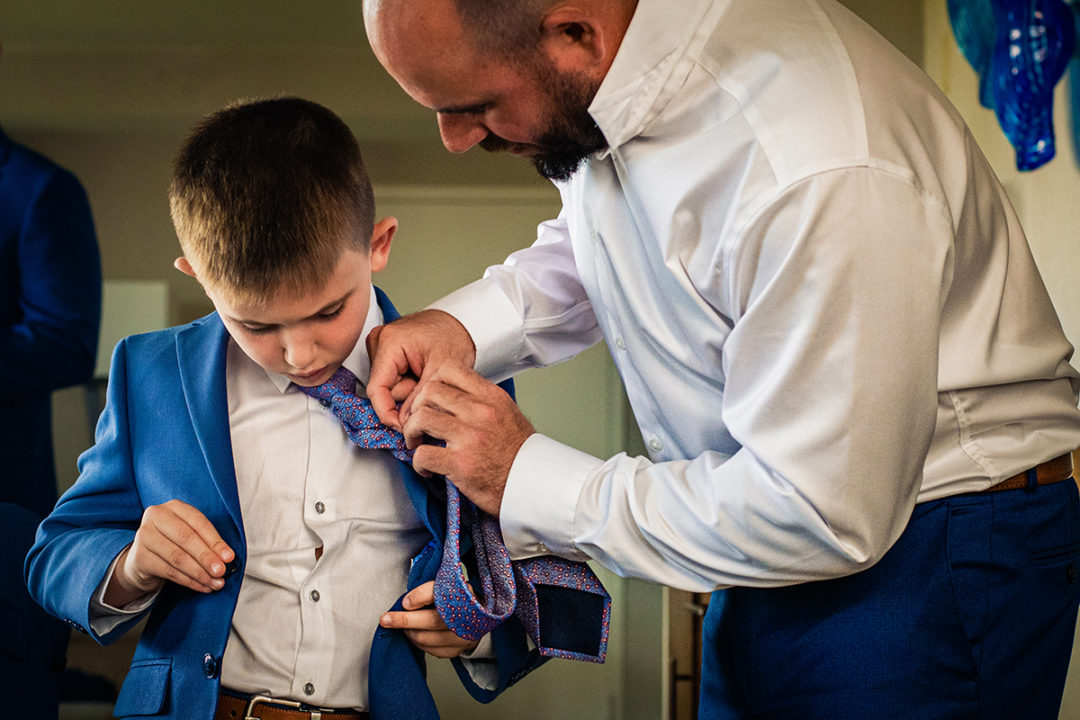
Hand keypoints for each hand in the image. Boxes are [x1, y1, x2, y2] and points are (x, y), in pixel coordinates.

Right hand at [104, 499, 234, 606]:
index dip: (215, 541)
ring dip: (200, 573)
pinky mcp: (139, 557)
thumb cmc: (174, 543)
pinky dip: (189, 581)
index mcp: (174, 507)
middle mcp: (156, 517)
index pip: (198, 522)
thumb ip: (207, 542)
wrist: (145, 559)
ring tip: (215, 583)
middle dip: (206, 557)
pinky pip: (169, 571)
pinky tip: (202, 586)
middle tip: (221, 571)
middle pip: (186, 538)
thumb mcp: (191, 535)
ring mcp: (144, 536)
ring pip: (177, 557)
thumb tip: (227, 558)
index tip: (229, 557)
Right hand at [366, 310, 475, 429]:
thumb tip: (405, 422)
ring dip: (410, 390)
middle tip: (429, 385)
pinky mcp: (388, 353)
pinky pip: (394, 381)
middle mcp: (379, 341)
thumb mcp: (442, 369)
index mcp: (389, 341)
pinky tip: (423, 373)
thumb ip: (421, 398)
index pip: (377, 390)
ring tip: (428, 376)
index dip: (389, 414)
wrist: (461, 323)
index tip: (404, 428)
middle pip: (384, 390)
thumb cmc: (454, 336)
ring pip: (390, 388)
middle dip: (408, 396)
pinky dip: (410, 384)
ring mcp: (382, 346)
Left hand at [379, 581, 479, 657]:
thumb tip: (405, 602)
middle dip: (404, 620)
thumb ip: (428, 590)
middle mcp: (468, 615)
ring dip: (409, 633)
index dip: (419, 596)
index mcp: (464, 592)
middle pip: (431, 620)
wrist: (481, 613)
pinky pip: (432, 650)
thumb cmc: (456, 596)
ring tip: (401, 626)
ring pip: (428, 639)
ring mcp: (465, 635)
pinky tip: (414, 634)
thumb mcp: (446, 585)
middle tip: (385, 619)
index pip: (439, 593)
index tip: (404, 602)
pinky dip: (418, 643)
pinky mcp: (459, 649)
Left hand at [402, 365, 533, 515]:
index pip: (449, 370)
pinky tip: (427, 469)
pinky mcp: (460, 464)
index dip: (431, 383)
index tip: (429, 400)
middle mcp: (481, 412)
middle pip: (429, 391)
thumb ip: (483, 400)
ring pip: (421, 418)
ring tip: (418, 444)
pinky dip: (418, 463)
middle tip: (418, 424)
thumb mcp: (508, 413)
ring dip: (411, 432)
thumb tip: (454, 393)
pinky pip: (423, 454)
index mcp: (492, 397)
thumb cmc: (519, 453)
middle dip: (416, 407)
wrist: (532, 484)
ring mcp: (470, 437)